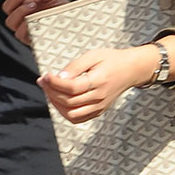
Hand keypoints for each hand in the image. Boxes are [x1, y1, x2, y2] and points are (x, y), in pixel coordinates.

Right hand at [2, 0, 64, 45]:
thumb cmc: (62, 10)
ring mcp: (24, 28)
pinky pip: (19, 33)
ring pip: (10, 21)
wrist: (74, 22)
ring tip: (33, 4)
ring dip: (19, 10)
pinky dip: (24, 25)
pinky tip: (34, 17)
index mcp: (24, 5)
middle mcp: (22, 16)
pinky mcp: (29, 38)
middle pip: (6, 8)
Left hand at [39, 44, 157, 124]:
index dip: (55, 83)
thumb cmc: (111, 60)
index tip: (46, 76)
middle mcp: (99, 97)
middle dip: (51, 91)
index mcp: (99, 81)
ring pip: (71, 114)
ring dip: (56, 103)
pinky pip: (77, 119)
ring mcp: (99, 107)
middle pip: (68, 101)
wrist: (131, 70)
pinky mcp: (98, 112)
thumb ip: (75, 66)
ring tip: (50, 90)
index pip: (72, 88)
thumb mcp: (93, 55)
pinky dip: (65, 112)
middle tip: (43, 81)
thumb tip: (59, 77)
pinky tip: (59, 100)